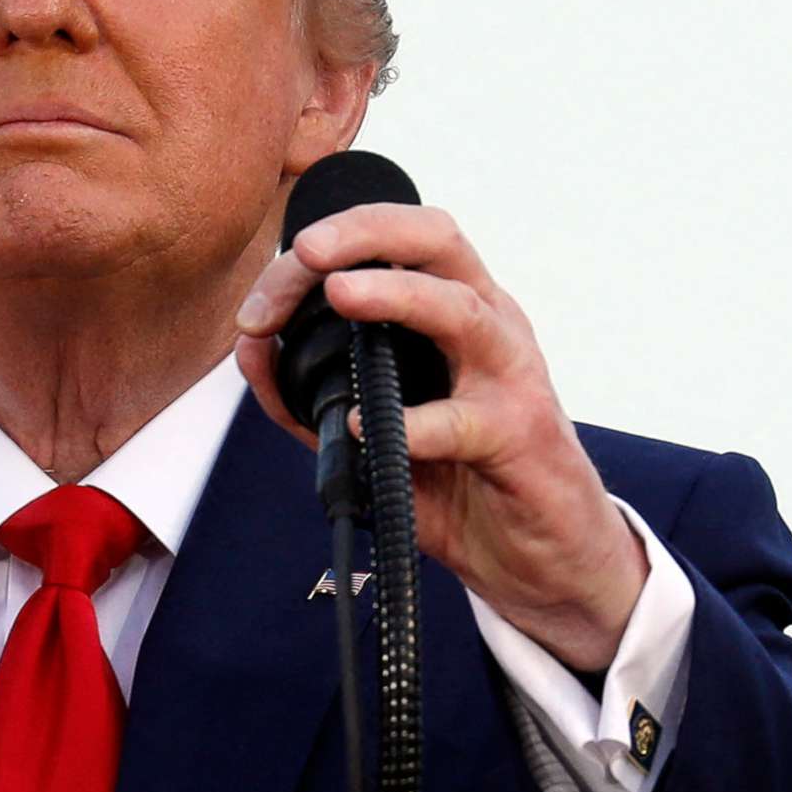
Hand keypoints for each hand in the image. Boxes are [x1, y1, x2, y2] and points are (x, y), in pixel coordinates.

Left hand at [232, 203, 648, 673]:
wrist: (540, 557)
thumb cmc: (462, 480)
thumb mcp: (376, 429)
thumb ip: (311, 394)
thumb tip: (251, 348)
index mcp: (454, 310)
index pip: (397, 238)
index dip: (332, 241)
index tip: (273, 280)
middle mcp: (488, 324)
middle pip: (436, 239)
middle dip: (365, 233)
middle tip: (303, 251)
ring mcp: (509, 376)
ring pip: (460, 309)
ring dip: (396, 295)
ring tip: (340, 294)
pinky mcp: (520, 437)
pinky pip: (464, 421)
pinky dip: (412, 423)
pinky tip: (367, 426)